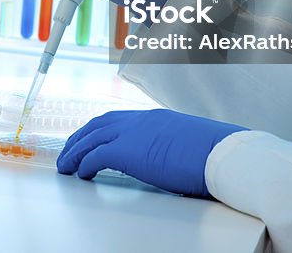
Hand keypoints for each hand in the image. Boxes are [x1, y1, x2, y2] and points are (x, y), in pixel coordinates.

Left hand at [56, 109, 245, 197]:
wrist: (224, 155)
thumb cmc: (217, 155)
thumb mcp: (188, 144)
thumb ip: (171, 147)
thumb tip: (169, 162)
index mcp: (155, 118)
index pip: (118, 119)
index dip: (99, 129)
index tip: (89, 138)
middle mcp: (141, 120)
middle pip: (98, 124)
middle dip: (80, 137)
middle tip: (69, 151)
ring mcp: (133, 133)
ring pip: (91, 138)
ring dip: (75, 151)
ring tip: (66, 165)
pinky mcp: (128, 152)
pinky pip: (96, 156)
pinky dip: (84, 163)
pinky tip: (81, 173)